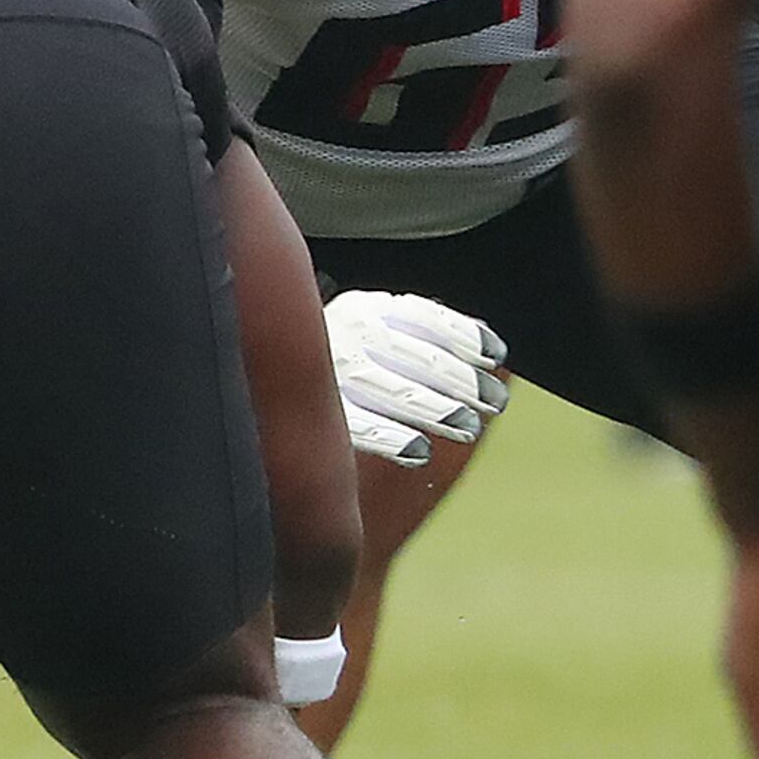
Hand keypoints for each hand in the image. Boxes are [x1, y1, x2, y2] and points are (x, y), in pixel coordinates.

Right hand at [326, 289, 507, 466]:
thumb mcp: (367, 325)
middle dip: (467, 384)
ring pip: (402, 393)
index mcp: (365, 307)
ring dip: (441, 412)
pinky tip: (417, 451)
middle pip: (426, 360)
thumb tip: (479, 337)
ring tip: (466, 426)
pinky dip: (394, 439)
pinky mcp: (315, 409)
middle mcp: (348, 333)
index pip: (430, 317)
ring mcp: (331, 372)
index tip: (495, 356)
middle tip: (491, 403)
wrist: (263, 374)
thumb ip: (414, 329)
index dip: (469, 338)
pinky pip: (362, 427)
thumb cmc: (331, 356)